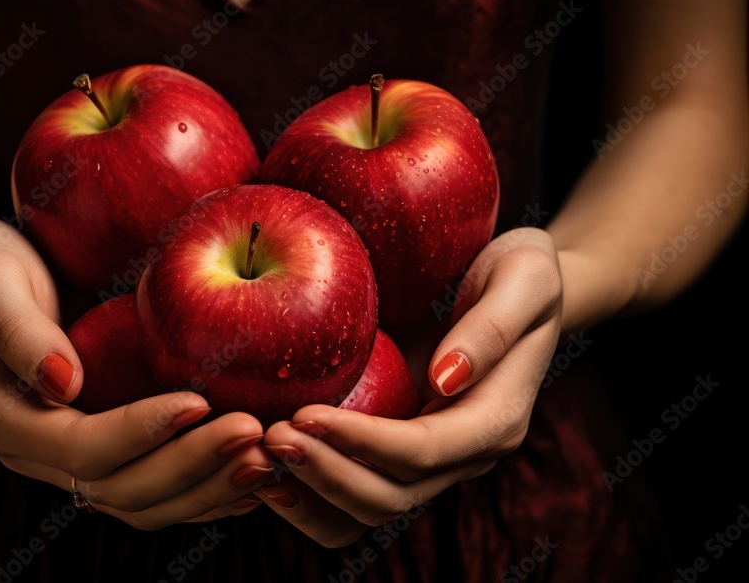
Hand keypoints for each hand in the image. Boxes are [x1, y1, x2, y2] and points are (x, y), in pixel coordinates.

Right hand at [0, 215, 272, 528]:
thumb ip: (17, 329)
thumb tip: (64, 383)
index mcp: (7, 420)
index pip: (82, 448)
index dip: (142, 432)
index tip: (198, 401)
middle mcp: (41, 453)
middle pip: (121, 488)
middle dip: (191, 466)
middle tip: (253, 434)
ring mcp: (76, 458)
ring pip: (146, 501)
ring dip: (208, 488)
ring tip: (267, 459)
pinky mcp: (110, 448)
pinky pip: (160, 488)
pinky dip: (207, 488)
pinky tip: (255, 472)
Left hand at [257, 227, 562, 546]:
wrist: (520, 288)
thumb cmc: (522, 272)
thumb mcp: (524, 278)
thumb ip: (493, 328)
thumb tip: (444, 378)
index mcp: (495, 420)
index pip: (422, 451)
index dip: (362, 442)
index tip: (304, 413)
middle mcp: (462, 453)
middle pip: (389, 496)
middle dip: (325, 472)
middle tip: (268, 435)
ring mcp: (429, 458)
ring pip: (366, 509)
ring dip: (310, 493)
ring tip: (257, 455)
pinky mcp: (397, 448)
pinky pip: (352, 491)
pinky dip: (309, 490)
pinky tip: (266, 462)